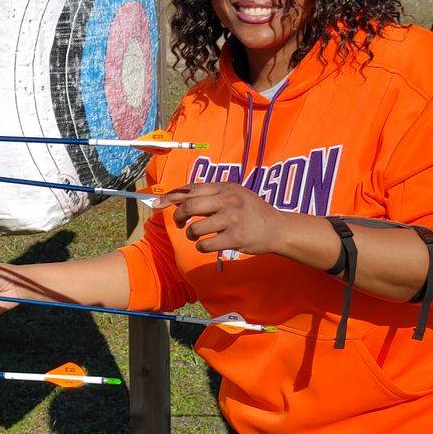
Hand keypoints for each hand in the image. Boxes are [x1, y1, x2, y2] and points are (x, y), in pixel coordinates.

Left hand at [157, 182, 288, 256]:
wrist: (277, 228)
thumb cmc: (251, 211)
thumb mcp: (234, 194)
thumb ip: (210, 194)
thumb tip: (178, 197)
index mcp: (225, 187)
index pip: (191, 189)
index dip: (170, 196)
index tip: (156, 203)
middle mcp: (228, 200)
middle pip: (189, 206)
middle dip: (178, 216)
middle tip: (179, 224)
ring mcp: (232, 219)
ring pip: (195, 228)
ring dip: (190, 234)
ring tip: (196, 235)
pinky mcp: (235, 238)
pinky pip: (205, 244)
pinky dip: (201, 246)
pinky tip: (207, 244)